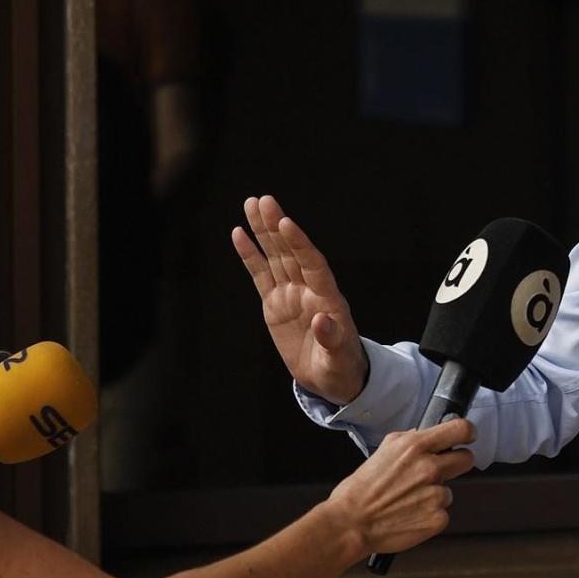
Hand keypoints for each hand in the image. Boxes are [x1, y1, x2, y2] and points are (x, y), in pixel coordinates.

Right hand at [231, 195, 368, 404]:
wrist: (331, 377)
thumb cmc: (339, 366)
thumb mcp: (338, 358)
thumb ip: (332, 339)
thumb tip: (322, 320)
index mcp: (327, 298)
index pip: (312, 263)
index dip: (299, 243)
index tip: (286, 222)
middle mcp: (308, 289)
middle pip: (291, 252)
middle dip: (277, 226)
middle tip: (263, 200)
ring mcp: (290, 293)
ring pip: (274, 256)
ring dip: (263, 231)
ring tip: (251, 204)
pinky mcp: (274, 303)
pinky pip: (260, 275)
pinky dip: (250, 255)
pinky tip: (239, 233)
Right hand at [324, 418, 475, 555]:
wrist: (352, 522)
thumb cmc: (362, 489)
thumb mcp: (384, 450)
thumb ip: (410, 439)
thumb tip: (428, 435)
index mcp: (416, 447)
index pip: (460, 429)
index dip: (468, 432)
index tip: (467, 436)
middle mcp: (429, 468)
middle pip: (466, 459)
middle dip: (457, 462)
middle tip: (440, 470)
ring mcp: (435, 495)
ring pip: (449, 490)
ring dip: (434, 493)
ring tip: (409, 499)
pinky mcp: (437, 518)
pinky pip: (442, 512)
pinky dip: (430, 514)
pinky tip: (411, 513)